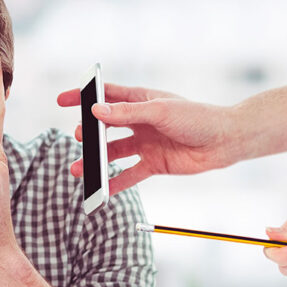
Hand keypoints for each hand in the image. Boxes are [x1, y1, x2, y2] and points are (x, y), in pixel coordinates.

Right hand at [56, 84, 236, 194]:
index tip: (62, 100)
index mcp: (141, 100)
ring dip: (96, 161)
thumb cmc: (197, 118)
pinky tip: (101, 190)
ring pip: (113, 153)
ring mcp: (145, 143)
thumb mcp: (160, 111)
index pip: (105, 96)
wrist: (225, 142)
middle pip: (105, 127)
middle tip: (78, 138)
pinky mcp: (153, 164)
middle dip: (88, 133)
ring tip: (78, 169)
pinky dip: (114, 183)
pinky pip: (129, 175)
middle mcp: (140, 121)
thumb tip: (96, 111)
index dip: (83, 97)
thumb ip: (127, 113)